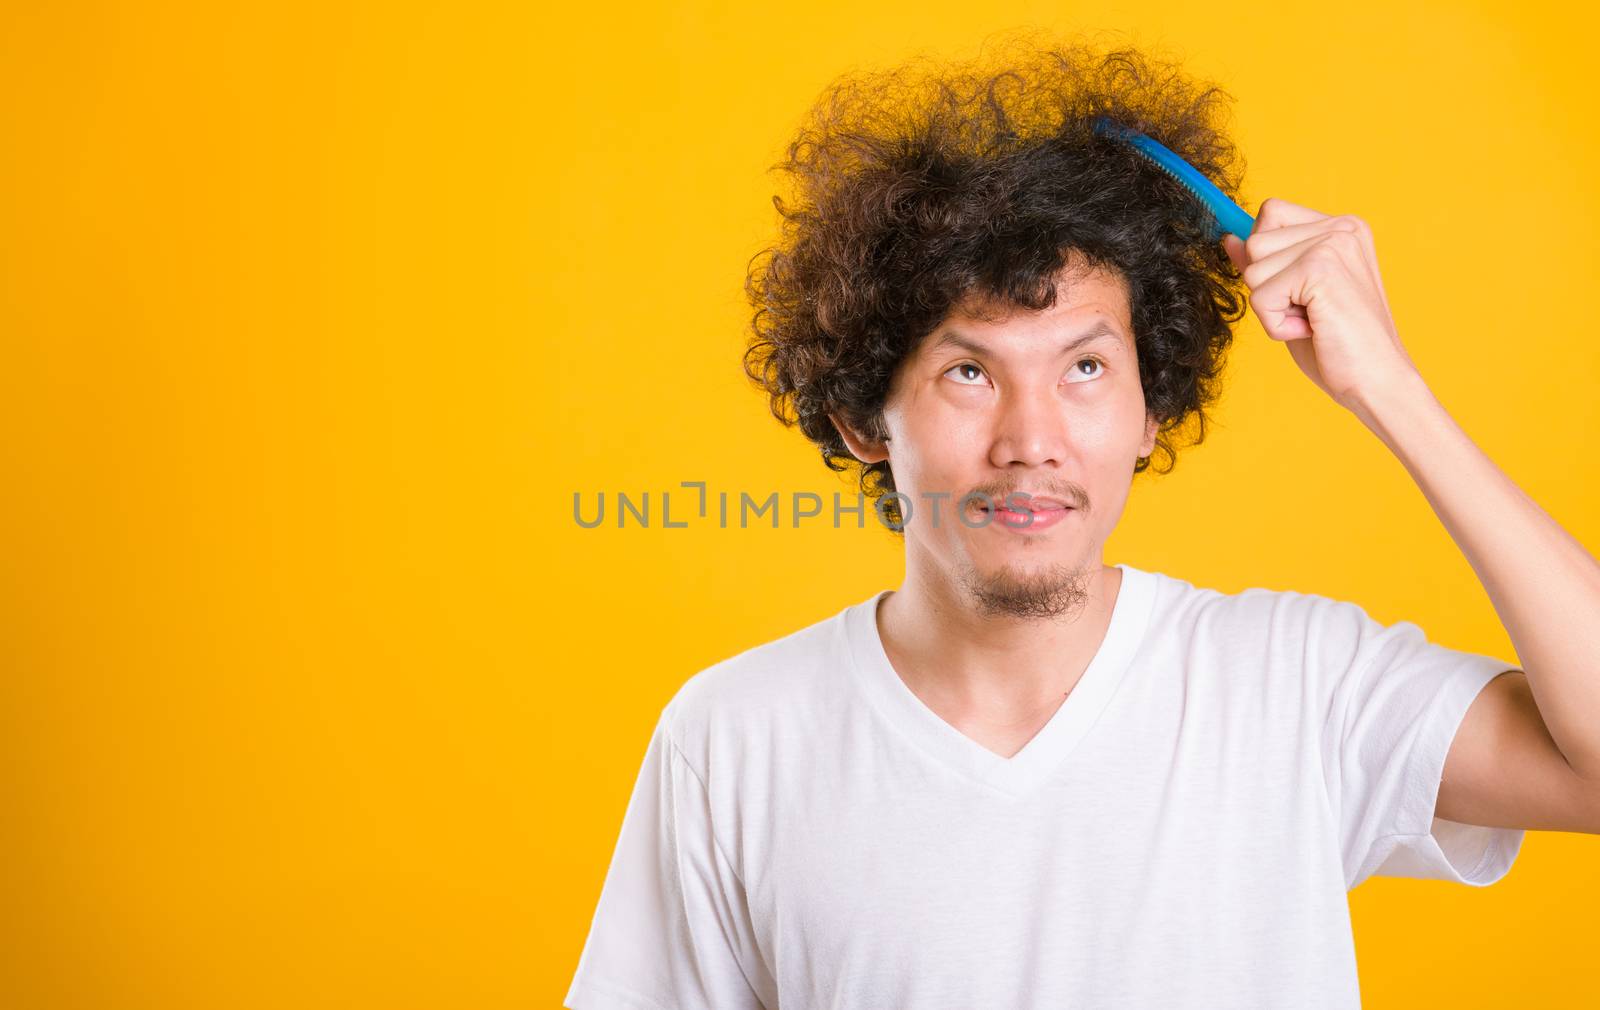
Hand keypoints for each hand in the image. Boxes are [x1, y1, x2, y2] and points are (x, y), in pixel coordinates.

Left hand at [1221, 197, 1424, 412]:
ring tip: (1313, 321)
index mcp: (1341, 227)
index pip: (1270, 214)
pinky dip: (1276, 325)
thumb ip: (1265, 263)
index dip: (1266, 256)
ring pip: (1253, 270)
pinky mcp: (1321, 268)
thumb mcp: (1293, 297)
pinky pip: (1260, 296)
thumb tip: (1228, 237)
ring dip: (1272, 308)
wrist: (1377, 381)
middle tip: (1310, 312)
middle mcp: (1340, 227)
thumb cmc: (1339, 345)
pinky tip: (1312, 331)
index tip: (1296, 290)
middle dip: (1268, 287)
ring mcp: (1333, 243)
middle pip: (1256, 242)